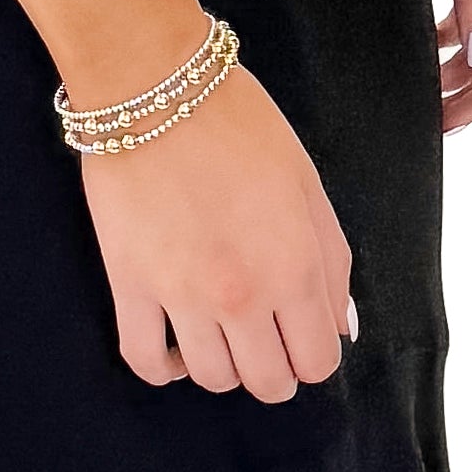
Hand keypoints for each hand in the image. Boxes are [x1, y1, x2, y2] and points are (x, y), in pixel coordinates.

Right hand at [78, 59, 356, 397]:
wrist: (157, 88)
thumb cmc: (240, 126)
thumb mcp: (308, 186)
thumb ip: (333, 263)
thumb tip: (341, 327)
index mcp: (295, 269)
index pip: (317, 363)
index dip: (313, 355)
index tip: (300, 335)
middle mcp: (243, 296)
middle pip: (267, 383)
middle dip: (273, 368)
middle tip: (264, 336)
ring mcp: (182, 297)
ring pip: (211, 379)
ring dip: (222, 364)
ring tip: (218, 331)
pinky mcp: (130, 286)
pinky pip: (144, 360)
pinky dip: (162, 368)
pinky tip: (173, 350)